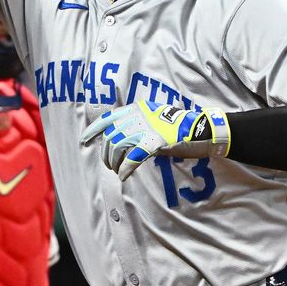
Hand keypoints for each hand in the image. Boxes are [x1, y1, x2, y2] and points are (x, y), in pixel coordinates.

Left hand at [80, 101, 227, 180]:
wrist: (202, 129)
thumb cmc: (178, 128)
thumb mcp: (153, 121)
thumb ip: (136, 126)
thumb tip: (116, 141)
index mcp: (136, 109)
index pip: (108, 118)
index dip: (93, 130)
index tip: (84, 141)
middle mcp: (139, 116)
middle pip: (110, 136)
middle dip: (106, 154)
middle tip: (110, 165)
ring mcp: (147, 128)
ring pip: (118, 146)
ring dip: (114, 162)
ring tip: (118, 171)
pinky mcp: (156, 141)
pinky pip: (134, 156)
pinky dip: (126, 168)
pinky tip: (124, 176)